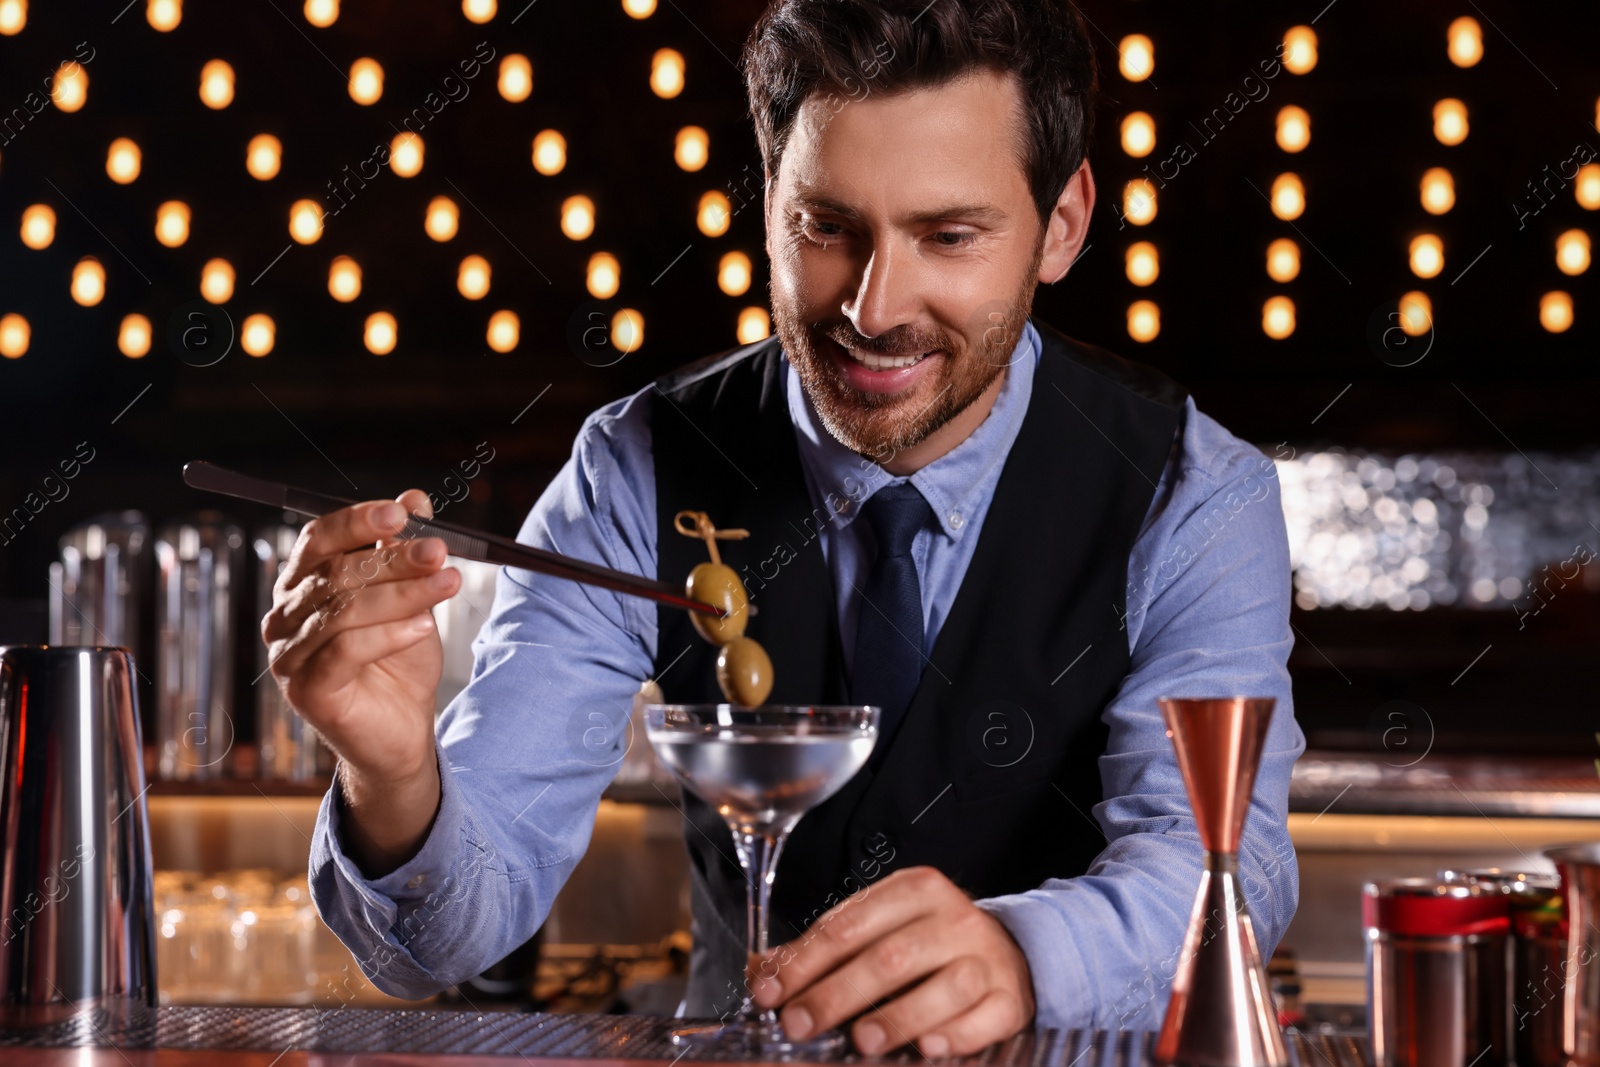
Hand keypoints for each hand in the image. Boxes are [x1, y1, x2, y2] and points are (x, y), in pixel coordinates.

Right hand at [260, 489, 459, 871]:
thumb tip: (413, 498)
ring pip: (343, 610)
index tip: (402, 513)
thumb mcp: (410, 598)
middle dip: (393, 558)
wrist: (402, 731)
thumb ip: (403, 551)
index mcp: (302, 586)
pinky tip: (424, 628)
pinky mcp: (306, 691)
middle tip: (440, 552)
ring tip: (448, 585)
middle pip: (335, 573)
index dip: (357, 521)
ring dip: (402, 594)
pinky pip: (345, 650)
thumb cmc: (399, 662)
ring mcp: (289, 656)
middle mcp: (284, 617)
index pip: (318, 540)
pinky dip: (389, 634)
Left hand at [748, 867, 1035, 1057]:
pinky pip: (987, 1016)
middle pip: (890, 956)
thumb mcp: (879, 929)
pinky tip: (929, 1047)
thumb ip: (825, 948)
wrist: (1010, 951)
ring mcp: (985, 957)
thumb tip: (763, 972)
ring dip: (900, 1014)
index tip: (771, 994)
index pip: (847, 925)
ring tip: (863, 1040)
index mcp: (913, 890)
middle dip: (837, 994)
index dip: (804, 962)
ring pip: (945, 984)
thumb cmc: (929, 942)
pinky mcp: (1010, 996)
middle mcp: (952, 917)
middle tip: (799, 1025)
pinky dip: (957, 1034)